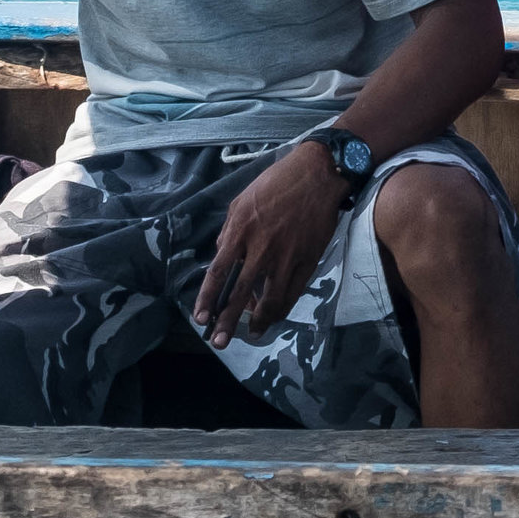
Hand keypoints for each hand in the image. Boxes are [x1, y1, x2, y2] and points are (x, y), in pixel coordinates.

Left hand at [193, 141, 351, 349]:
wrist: (317, 174)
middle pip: (239, 293)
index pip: (219, 272)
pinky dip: (281, 308)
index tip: (201, 319)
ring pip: (269, 300)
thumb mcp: (242, 200)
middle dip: (227, 322)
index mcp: (240, 230)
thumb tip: (222, 255)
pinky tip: (274, 316)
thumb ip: (229, 231)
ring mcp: (286, 257)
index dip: (208, 299)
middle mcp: (261, 248)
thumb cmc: (276, 182)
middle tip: (218, 343)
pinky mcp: (307, 260)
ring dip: (258, 322)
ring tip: (250, 334)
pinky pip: (292, 293)